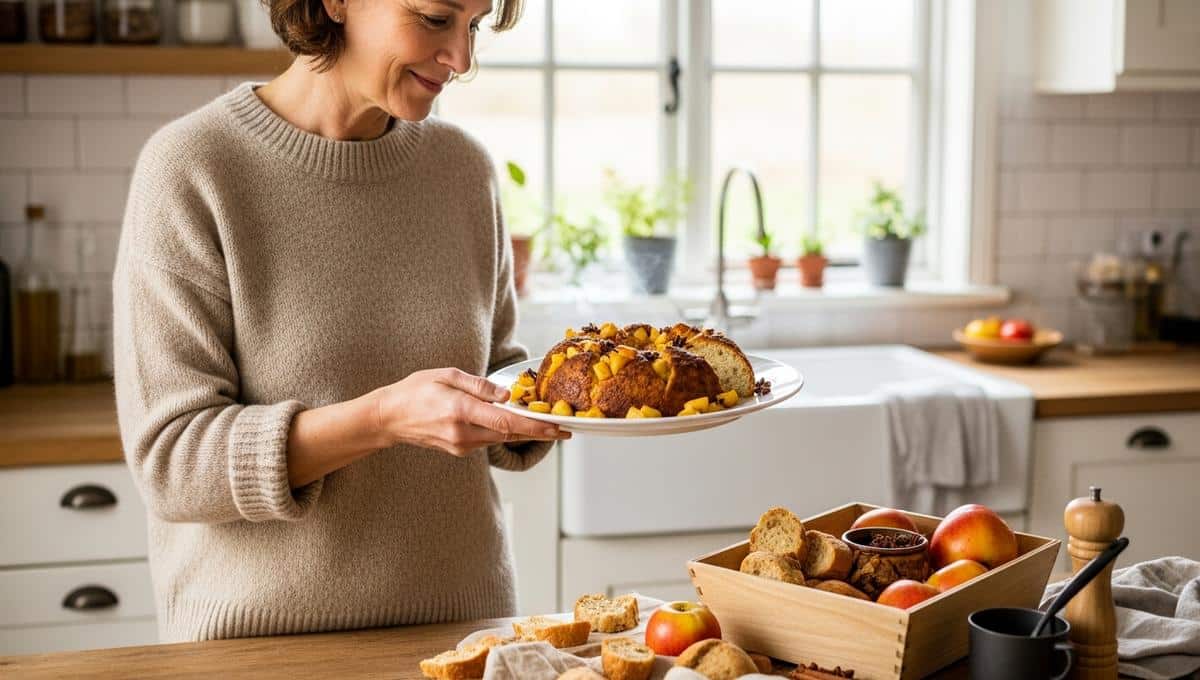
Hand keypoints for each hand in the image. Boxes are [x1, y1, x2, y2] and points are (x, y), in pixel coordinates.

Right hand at [373, 367, 570, 456]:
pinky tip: (515, 425)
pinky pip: (488, 440)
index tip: (557, 428)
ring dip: (523, 432)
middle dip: (538, 431)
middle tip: (565, 429)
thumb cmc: (416, 390)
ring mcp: (461, 445)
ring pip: (501, 438)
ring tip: (547, 425)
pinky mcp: (460, 450)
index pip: (505, 421)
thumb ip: (479, 386)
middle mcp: (463, 433)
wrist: (390, 418)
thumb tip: (507, 395)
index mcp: (460, 411)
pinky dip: (504, 432)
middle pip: (509, 434)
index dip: (535, 426)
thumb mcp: (447, 376)